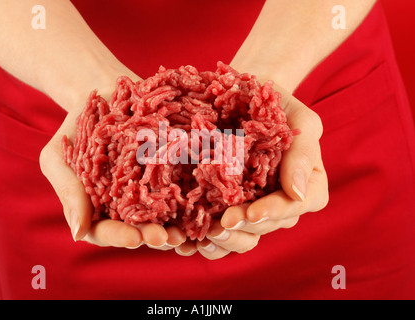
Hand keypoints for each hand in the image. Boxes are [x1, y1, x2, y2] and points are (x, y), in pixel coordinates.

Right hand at [39, 87, 186, 249]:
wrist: (102, 92)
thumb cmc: (76, 127)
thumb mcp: (59, 157)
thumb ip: (68, 192)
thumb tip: (77, 234)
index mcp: (97, 207)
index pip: (106, 232)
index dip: (119, 237)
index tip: (134, 238)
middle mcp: (125, 203)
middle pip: (139, 229)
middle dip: (152, 236)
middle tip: (165, 238)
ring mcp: (149, 188)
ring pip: (162, 216)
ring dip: (175, 227)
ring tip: (186, 232)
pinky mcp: (168, 171)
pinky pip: (180, 189)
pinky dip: (190, 201)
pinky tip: (199, 207)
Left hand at [175, 84, 328, 258]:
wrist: (241, 94)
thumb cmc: (275, 104)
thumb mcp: (299, 117)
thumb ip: (304, 152)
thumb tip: (297, 193)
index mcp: (304, 184)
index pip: (296, 207)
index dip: (275, 213)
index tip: (252, 213)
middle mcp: (278, 201)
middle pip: (267, 226)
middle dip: (244, 228)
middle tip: (221, 224)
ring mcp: (251, 205)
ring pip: (243, 236)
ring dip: (225, 241)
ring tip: (204, 235)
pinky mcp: (225, 205)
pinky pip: (219, 231)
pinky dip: (203, 240)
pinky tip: (186, 242)